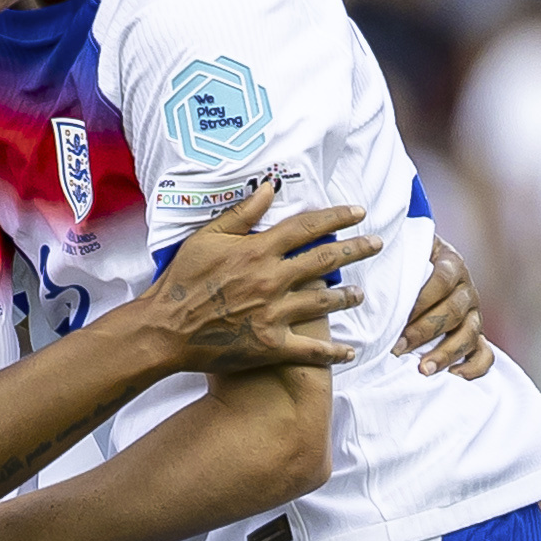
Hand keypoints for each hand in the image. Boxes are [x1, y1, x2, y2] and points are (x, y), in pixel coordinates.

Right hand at [141, 180, 379, 375]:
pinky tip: (350, 352)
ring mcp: (274, 314)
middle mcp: (271, 280)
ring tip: (360, 294)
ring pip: (324, 302)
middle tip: (376, 244)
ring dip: (347, 297)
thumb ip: (241, 214)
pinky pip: (311, 350)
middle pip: (325, 261)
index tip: (358, 212)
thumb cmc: (181, 281)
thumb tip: (269, 187)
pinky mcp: (270, 345)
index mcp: (257, 251)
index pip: (306, 228)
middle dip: (356, 249)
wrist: (165, 329)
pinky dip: (333, 352)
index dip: (336, 218)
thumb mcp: (205, 238)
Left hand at [394, 234, 493, 378]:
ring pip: (469, 334)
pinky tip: (454, 376)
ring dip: (446, 353)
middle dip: (424, 332)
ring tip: (423, 369)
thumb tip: (367, 254)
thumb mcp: (404, 247)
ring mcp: (474, 312)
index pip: (442, 280)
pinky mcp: (476, 333)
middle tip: (398, 349)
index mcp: (452, 263)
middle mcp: (467, 288)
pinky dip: (475, 366)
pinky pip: (486, 353)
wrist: (427, 260)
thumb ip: (394, 252)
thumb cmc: (407, 257)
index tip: (396, 319)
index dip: (421, 301)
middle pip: (453, 311)